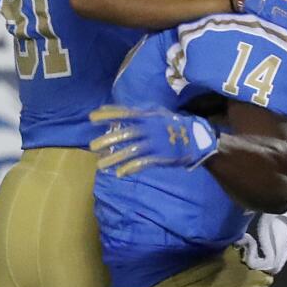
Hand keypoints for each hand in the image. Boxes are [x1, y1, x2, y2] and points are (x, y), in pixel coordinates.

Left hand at [89, 106, 218, 177]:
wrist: (195, 137)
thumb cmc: (170, 124)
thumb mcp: (155, 113)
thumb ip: (135, 112)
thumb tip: (110, 112)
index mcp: (148, 116)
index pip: (125, 113)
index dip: (109, 115)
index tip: (91, 118)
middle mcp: (150, 128)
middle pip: (127, 133)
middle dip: (108, 139)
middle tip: (92, 146)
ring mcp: (156, 142)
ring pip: (132, 150)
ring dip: (115, 158)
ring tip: (101, 165)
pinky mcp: (161, 156)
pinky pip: (144, 162)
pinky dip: (131, 168)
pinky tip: (119, 173)